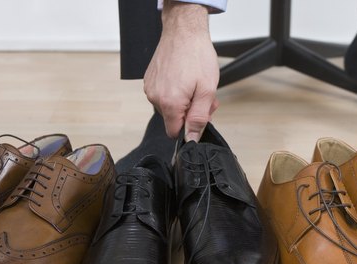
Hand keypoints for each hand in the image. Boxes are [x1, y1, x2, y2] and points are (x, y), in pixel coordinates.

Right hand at [144, 2, 219, 140]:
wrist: (184, 31)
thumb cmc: (197, 56)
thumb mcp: (207, 90)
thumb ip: (199, 118)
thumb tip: (191, 138)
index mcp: (169, 103)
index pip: (175, 133)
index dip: (190, 127)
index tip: (200, 113)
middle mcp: (155, 97)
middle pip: (173, 120)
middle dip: (189, 112)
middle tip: (202, 95)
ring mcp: (150, 88)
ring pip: (169, 107)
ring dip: (184, 101)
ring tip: (194, 84)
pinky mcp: (149, 80)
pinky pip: (163, 95)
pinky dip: (175, 92)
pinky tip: (184, 78)